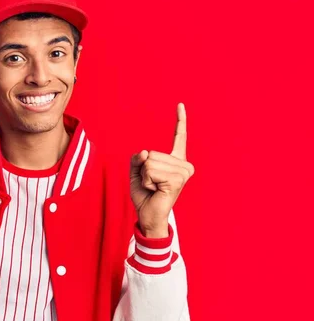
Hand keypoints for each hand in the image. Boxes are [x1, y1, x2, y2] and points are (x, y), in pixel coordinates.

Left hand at [130, 103, 194, 237]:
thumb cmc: (145, 195)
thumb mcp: (136, 172)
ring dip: (144, 176)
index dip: (180, 120)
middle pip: (152, 153)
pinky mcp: (177, 179)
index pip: (179, 137)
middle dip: (143, 169)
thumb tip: (145, 152)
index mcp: (176, 161)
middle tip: (151, 184)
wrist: (149, 215)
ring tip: (153, 188)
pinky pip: (150, 170)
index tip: (180, 104)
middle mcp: (183, 165)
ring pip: (150, 161)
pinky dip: (146, 181)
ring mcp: (183, 172)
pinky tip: (155, 190)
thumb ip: (138, 159)